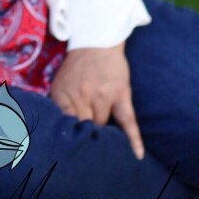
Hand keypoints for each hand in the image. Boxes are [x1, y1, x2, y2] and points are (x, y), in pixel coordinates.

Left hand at [50, 44, 143, 159]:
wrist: (96, 43)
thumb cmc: (77, 69)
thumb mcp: (61, 85)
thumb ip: (61, 108)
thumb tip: (64, 136)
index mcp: (63, 94)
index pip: (66, 125)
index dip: (70, 138)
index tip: (71, 151)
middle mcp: (81, 95)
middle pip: (86, 128)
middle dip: (87, 135)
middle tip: (90, 145)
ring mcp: (102, 94)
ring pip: (104, 125)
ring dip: (104, 132)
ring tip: (105, 139)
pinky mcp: (121, 94)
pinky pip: (128, 120)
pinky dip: (133, 138)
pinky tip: (137, 155)